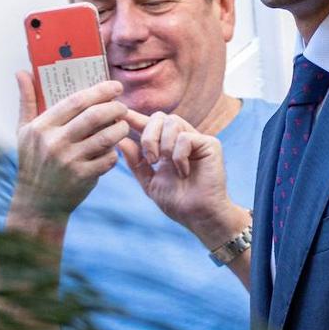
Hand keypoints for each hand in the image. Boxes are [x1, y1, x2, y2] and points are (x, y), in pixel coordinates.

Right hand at [8, 71, 128, 224]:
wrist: (37, 202)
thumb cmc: (33, 161)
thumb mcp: (24, 131)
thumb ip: (27, 100)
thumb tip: (22, 72)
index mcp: (41, 127)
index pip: (76, 101)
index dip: (100, 90)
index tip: (115, 86)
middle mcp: (54, 143)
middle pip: (95, 115)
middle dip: (116, 107)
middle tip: (122, 106)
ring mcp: (69, 161)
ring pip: (107, 136)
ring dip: (121, 128)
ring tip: (122, 125)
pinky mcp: (83, 177)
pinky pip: (110, 158)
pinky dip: (116, 152)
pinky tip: (114, 149)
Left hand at [119, 111, 244, 248]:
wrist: (197, 215)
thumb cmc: (177, 201)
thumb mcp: (149, 182)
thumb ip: (136, 162)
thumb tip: (121, 141)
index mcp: (167, 146)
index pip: (150, 125)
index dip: (134, 118)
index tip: (118, 114)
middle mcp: (182, 139)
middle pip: (159, 117)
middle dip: (149, 136)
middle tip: (151, 159)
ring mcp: (197, 140)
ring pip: (172, 122)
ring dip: (163, 144)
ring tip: (165, 164)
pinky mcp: (210, 144)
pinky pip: (185, 137)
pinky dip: (179, 155)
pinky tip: (184, 172)